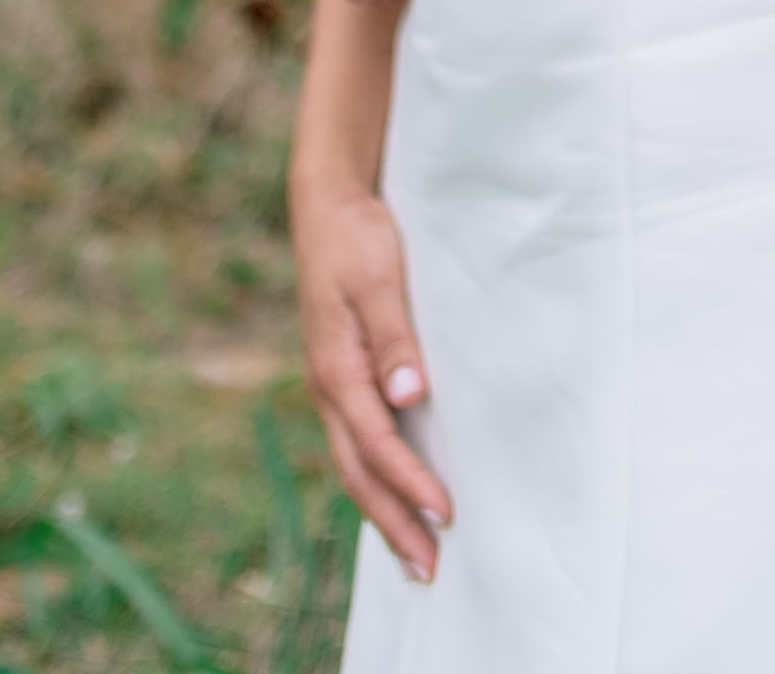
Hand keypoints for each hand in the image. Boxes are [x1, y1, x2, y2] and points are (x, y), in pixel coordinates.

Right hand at [293, 173, 451, 579]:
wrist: (328, 204)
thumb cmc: (357, 237)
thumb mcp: (378, 279)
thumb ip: (394, 337)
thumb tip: (408, 398)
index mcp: (337, 369)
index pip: (377, 444)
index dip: (410, 482)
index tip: (446, 513)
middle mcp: (330, 387)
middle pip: (359, 472)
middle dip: (393, 522)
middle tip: (429, 569)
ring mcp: (333, 384)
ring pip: (355, 464)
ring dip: (385, 510)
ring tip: (415, 552)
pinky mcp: (344, 374)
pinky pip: (358, 443)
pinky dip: (377, 479)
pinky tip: (398, 494)